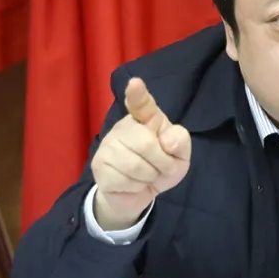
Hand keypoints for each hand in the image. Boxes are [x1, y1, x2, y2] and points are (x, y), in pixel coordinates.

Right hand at [90, 77, 190, 229]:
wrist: (139, 194)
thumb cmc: (160, 166)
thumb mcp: (179, 155)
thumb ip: (180, 142)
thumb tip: (168, 141)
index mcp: (145, 118)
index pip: (141, 103)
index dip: (137, 94)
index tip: (135, 83)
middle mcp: (123, 127)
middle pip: (146, 144)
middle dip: (162, 163)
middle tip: (162, 168)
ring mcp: (107, 146)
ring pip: (135, 166)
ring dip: (149, 177)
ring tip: (147, 176)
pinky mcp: (99, 166)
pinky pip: (124, 181)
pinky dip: (136, 187)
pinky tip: (133, 184)